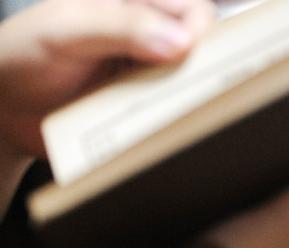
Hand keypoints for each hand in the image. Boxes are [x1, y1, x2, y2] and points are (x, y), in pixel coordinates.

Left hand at [0, 0, 215, 157]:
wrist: (3, 109)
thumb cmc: (24, 54)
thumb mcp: (66, 31)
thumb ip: (119, 28)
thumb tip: (181, 42)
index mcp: (134, 5)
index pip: (194, 11)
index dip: (202, 33)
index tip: (191, 58)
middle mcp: (149, 40)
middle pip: (202, 51)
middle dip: (203, 71)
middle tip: (189, 91)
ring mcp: (149, 77)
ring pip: (192, 88)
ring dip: (187, 103)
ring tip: (171, 113)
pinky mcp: (145, 111)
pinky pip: (172, 118)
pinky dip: (171, 126)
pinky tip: (158, 129)